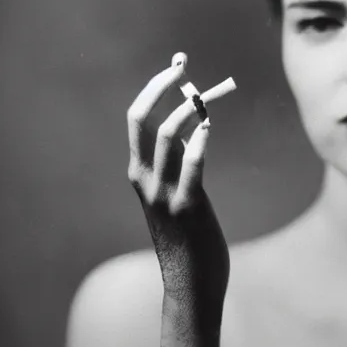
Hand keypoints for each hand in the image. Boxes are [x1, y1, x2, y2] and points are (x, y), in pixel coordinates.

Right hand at [126, 54, 229, 330]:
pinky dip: (199, 140)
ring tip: (208, 93)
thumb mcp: (174, 192)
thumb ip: (177, 161)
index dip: (154, 88)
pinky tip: (209, 124)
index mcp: (139, 172)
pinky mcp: (188, 206)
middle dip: (160, 86)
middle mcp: (144, 179)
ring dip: (189, 108)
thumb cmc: (186, 233)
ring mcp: (164, 193)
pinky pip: (191, 165)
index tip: (177, 67)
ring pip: (167, 136)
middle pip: (141, 119)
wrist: (190, 282)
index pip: (136, 119)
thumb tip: (192, 124)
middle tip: (182, 65)